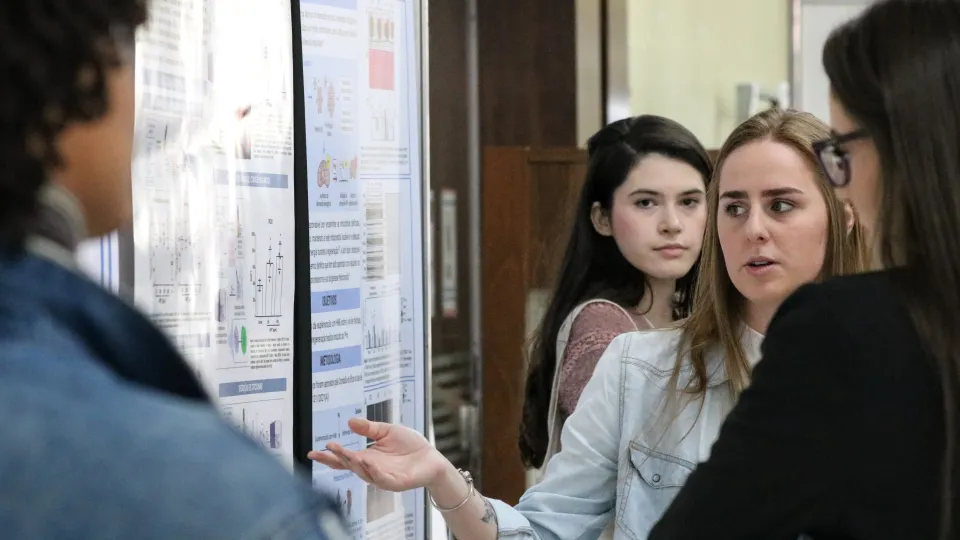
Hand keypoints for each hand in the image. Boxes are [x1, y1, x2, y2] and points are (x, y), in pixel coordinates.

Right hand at [308, 418, 449, 491]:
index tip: (313, 452)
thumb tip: (350, 421)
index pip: (344, 458)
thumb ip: (370, 428)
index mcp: (367, 457)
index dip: (329, 456)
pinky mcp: (395, 482)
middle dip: (338, 458)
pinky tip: (368, 463)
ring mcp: (382, 476)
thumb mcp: (388, 431)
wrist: (431, 458)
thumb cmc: (410, 446)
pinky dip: (373, 472)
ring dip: (354, 463)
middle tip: (328, 449)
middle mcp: (371, 468)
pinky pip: (382, 479)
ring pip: (363, 473)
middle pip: (350, 466)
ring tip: (346, 453)